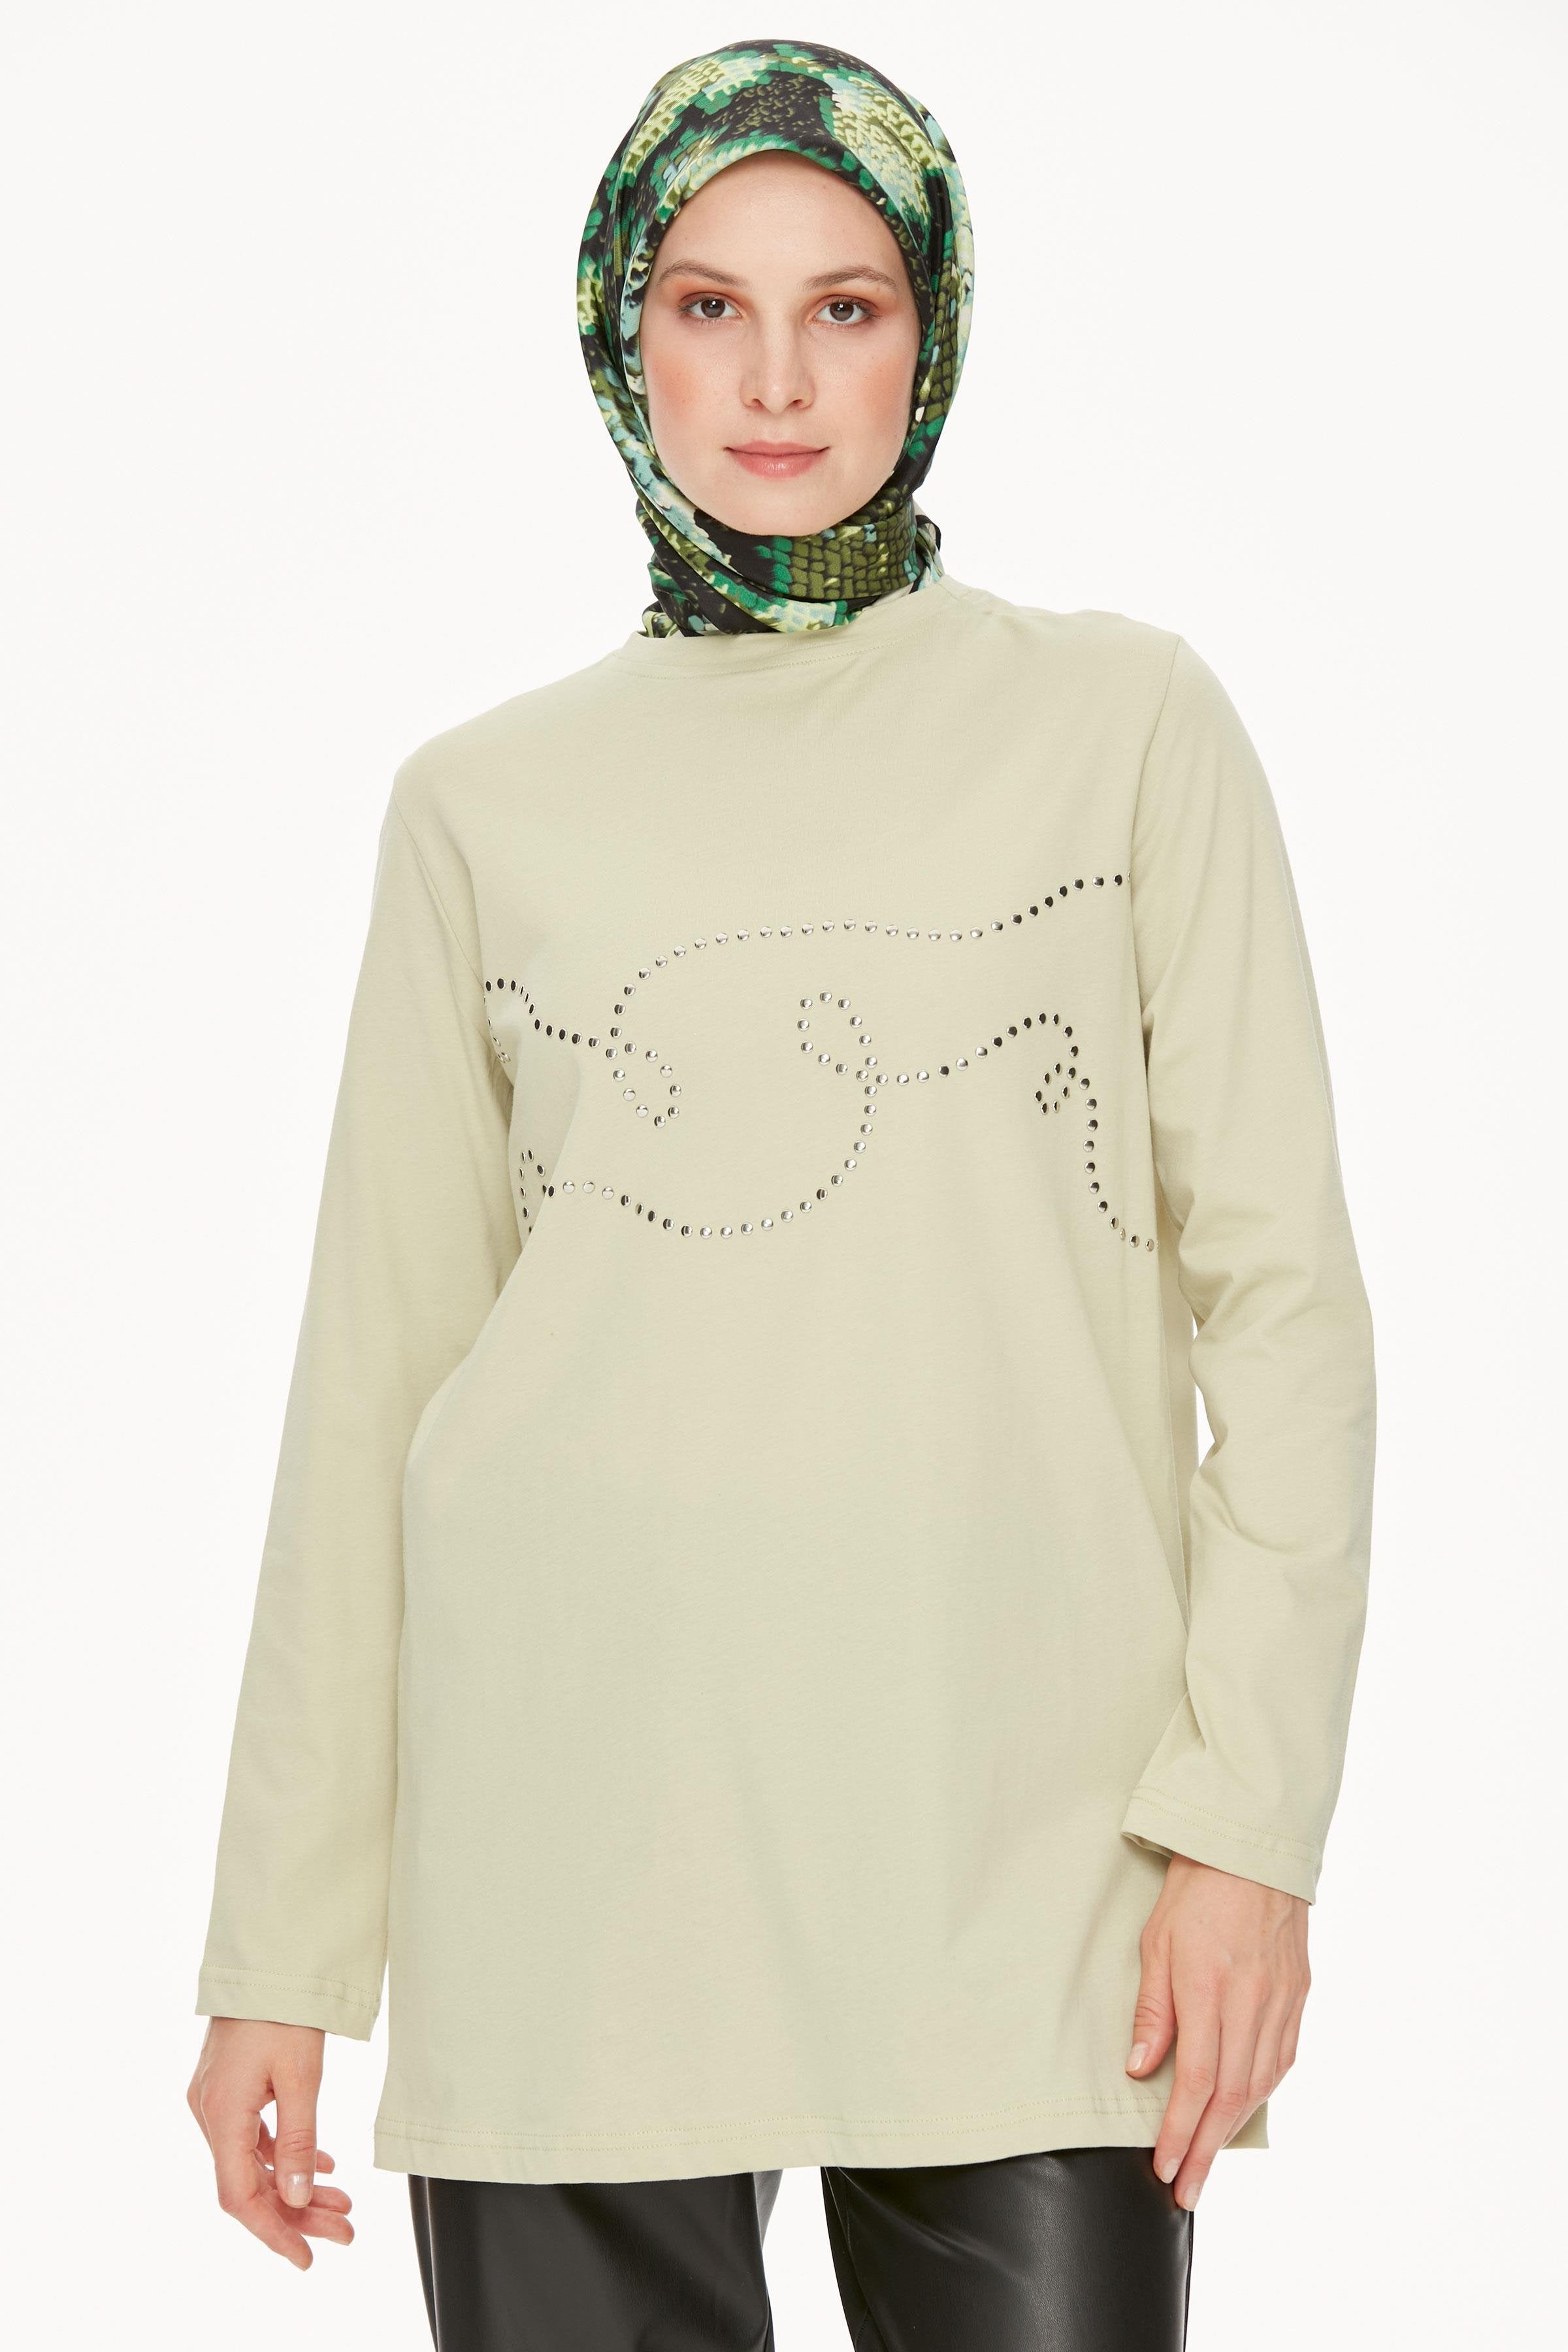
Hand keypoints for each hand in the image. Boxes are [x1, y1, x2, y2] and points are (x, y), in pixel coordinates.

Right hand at [187, 2018, 353, 2268]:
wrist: (267, 1959)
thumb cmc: (282, 2010)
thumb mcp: (300, 2076)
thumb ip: (298, 2141)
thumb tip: (296, 2200)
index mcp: (221, 2115)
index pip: (241, 2197)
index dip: (274, 2233)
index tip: (308, 2256)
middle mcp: (210, 2113)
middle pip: (251, 2184)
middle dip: (298, 2212)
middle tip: (345, 2229)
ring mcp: (217, 2100)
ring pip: (255, 2162)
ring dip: (296, 2184)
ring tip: (342, 2201)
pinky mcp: (229, 2088)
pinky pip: (255, 2137)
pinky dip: (286, 2155)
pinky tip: (321, 2164)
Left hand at [1125, 1854, 1308, 2209]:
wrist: (1252, 1847)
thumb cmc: (1195, 1889)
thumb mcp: (1156, 1941)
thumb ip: (1153, 2009)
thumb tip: (1142, 2068)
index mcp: (1210, 1988)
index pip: (1197, 2081)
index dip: (1179, 2131)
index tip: (1163, 2167)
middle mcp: (1252, 2001)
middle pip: (1231, 2096)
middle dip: (1205, 2150)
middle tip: (1186, 2189)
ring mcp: (1282, 2000)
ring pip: (1261, 2084)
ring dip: (1233, 2129)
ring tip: (1208, 2160)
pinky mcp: (1300, 1994)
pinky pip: (1283, 2058)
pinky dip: (1261, 2092)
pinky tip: (1244, 2109)